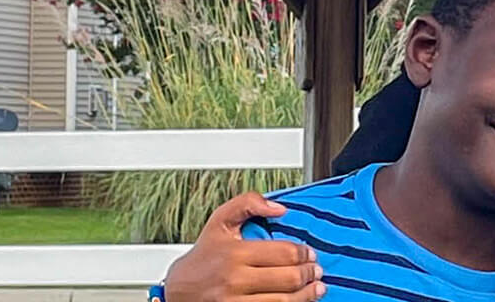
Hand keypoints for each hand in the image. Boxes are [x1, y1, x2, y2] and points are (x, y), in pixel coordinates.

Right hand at [162, 192, 325, 301]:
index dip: (304, 253)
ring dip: (307, 294)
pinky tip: (299, 300)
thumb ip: (248, 203)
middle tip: (316, 270)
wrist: (178, 290)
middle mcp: (235, 280)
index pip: (284, 253)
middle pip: (289, 278)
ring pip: (285, 301)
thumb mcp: (220, 222)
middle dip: (309, 274)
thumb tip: (278, 207)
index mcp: (235, 254)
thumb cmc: (204, 256)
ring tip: (316, 288)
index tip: (310, 253)